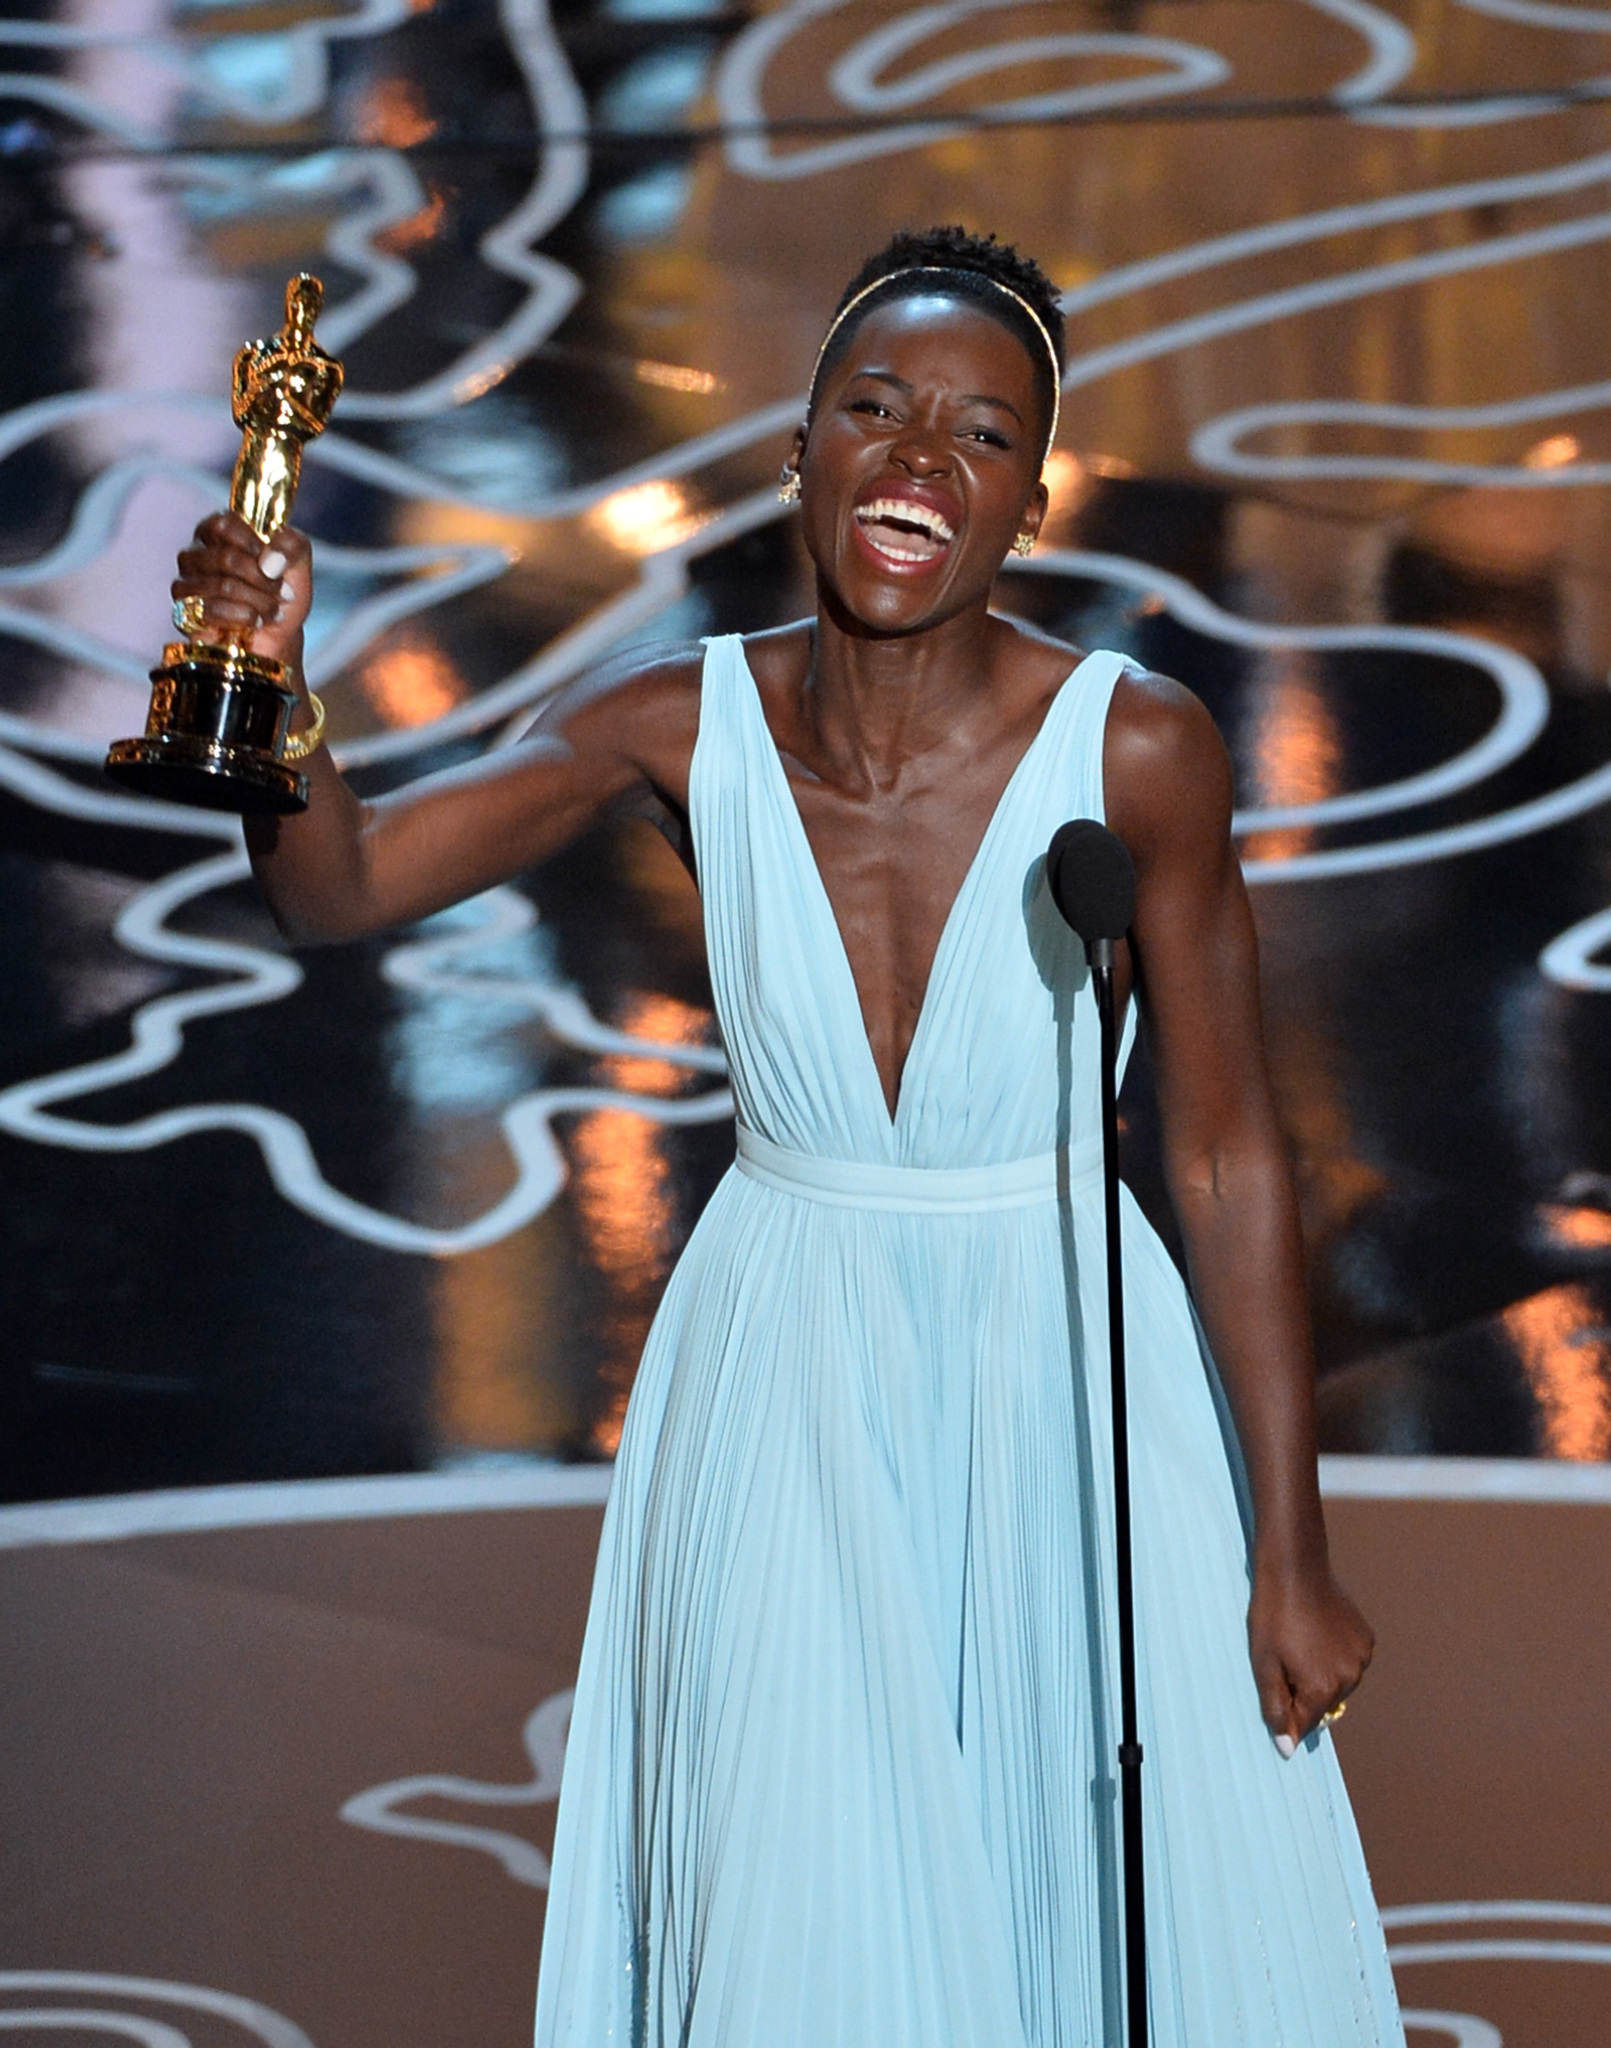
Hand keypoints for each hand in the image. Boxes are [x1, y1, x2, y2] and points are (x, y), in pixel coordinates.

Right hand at [172, 512, 311, 668]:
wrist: (280, 635)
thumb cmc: (283, 593)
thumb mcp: (299, 562)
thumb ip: (291, 546)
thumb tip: (269, 562)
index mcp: (219, 533)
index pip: (223, 525)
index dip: (252, 543)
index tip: (274, 563)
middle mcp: (197, 555)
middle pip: (226, 558)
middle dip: (264, 580)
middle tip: (283, 593)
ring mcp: (187, 584)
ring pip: (223, 586)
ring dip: (260, 602)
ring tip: (273, 611)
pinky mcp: (185, 613)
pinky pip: (214, 611)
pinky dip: (244, 618)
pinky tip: (255, 622)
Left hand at [1247, 1556, 1373, 1755]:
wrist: (1295, 1569)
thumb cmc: (1272, 1616)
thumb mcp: (1263, 1664)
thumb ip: (1275, 1709)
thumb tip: (1288, 1750)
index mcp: (1322, 1688)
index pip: (1305, 1723)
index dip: (1286, 1713)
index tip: (1275, 1690)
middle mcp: (1349, 1678)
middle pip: (1322, 1704)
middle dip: (1302, 1692)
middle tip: (1283, 1659)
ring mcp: (1361, 1658)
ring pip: (1338, 1683)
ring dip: (1321, 1675)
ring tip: (1300, 1643)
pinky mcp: (1366, 1639)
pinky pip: (1350, 1661)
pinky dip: (1335, 1657)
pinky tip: (1318, 1633)